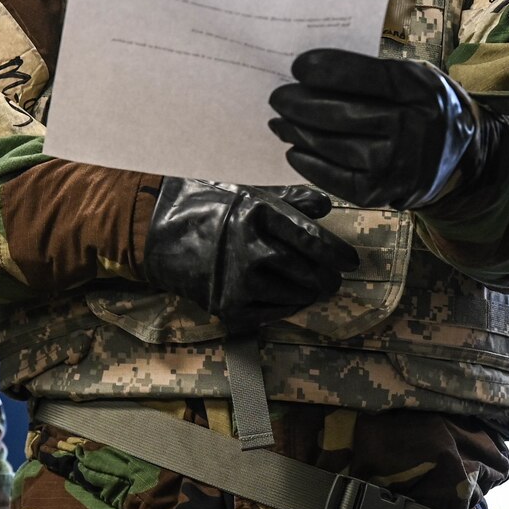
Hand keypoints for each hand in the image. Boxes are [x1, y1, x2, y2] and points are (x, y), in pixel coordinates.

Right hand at [139, 179, 356, 331]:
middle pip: (313, 273)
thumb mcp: (250, 194)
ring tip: (306, 285)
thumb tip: (326, 206)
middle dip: (328, 278)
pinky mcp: (230, 308)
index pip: (315, 241)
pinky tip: (283, 296)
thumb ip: (290, 201)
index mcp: (260, 214)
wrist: (157, 234)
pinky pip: (276, 314)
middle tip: (331, 278)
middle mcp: (252, 249)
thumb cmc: (208, 208)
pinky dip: (286, 306)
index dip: (339, 255)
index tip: (351, 262)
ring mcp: (240, 282)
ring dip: (308, 292)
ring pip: (299, 296)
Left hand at [267, 49, 481, 209]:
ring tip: (279, 121)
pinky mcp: (380, 193)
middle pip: (339, 113)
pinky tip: (294, 149)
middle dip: (298, 103)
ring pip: (329, 145)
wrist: (461, 160)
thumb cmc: (425, 109)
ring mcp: (395, 165)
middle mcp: (410, 129)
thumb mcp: (414, 80)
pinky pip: (331, 177)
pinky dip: (306, 161)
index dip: (324, 70)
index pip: (363, 76)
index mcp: (419, 91)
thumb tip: (310, 74)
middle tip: (277, 96)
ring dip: (295, 131)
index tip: (297, 65)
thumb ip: (371, 74)